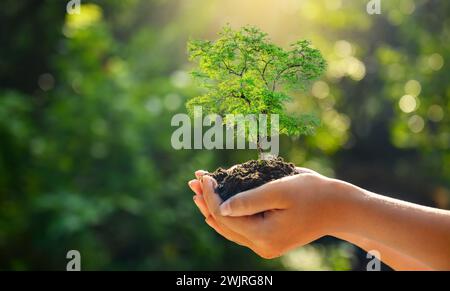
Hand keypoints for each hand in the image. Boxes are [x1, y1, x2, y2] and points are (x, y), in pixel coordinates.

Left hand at [188, 168, 341, 258]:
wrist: (337, 208)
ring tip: (198, 191)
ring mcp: (265, 245)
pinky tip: (217, 205)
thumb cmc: (312, 193)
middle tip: (192, 181)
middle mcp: (261, 246)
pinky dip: (227, 215)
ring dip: (213, 208)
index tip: (203, 175)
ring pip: (229, 228)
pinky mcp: (268, 240)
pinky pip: (240, 229)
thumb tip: (221, 207)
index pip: (225, 215)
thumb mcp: (279, 190)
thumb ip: (249, 200)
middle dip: (207, 201)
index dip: (210, 195)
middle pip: (223, 224)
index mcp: (264, 235)